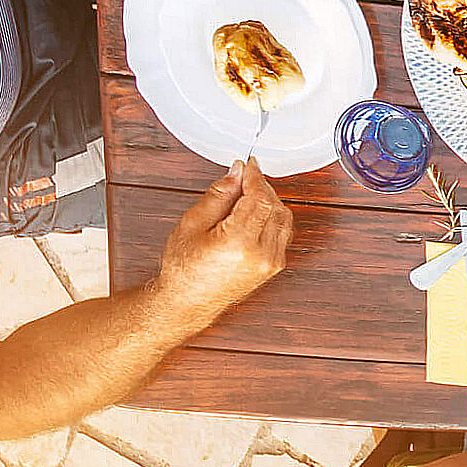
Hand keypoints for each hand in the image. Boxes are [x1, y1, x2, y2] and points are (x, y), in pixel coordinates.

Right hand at [157, 160, 292, 313]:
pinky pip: (283, 232)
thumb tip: (237, 173)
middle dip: (260, 187)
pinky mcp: (274, 266)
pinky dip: (273, 217)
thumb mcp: (192, 224)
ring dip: (269, 201)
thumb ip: (218, 195)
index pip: (260, 197)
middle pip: (275, 205)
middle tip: (241, 180)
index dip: (255, 177)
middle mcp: (261, 254)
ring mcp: (271, 262)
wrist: (187, 302)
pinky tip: (254, 214)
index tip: (249, 165)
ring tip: (244, 198)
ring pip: (284, 218)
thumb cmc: (183, 268)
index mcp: (240, 242)